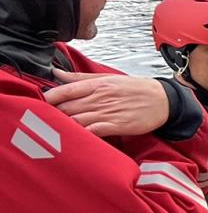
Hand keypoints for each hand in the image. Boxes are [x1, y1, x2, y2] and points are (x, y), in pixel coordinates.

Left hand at [44, 70, 170, 136]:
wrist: (164, 100)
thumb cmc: (135, 89)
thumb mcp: (108, 78)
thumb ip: (80, 78)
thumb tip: (56, 73)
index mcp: (96, 85)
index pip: (64, 90)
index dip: (48, 98)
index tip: (37, 104)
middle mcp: (100, 98)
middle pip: (67, 107)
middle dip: (52, 114)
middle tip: (41, 121)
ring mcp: (109, 113)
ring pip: (77, 120)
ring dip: (63, 126)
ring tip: (52, 132)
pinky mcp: (118, 126)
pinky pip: (94, 131)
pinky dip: (82, 135)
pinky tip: (74, 139)